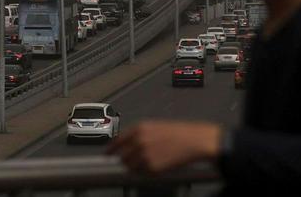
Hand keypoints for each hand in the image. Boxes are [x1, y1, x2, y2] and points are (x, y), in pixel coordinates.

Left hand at [107, 121, 221, 173]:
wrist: (193, 141)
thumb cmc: (178, 133)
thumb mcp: (155, 126)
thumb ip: (139, 134)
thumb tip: (128, 144)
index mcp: (139, 128)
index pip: (117, 141)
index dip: (111, 149)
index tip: (107, 154)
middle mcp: (138, 141)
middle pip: (123, 157)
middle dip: (127, 160)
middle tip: (135, 161)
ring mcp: (144, 155)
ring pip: (131, 167)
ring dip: (137, 167)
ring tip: (150, 162)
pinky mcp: (152, 167)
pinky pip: (143, 173)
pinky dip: (148, 171)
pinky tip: (158, 164)